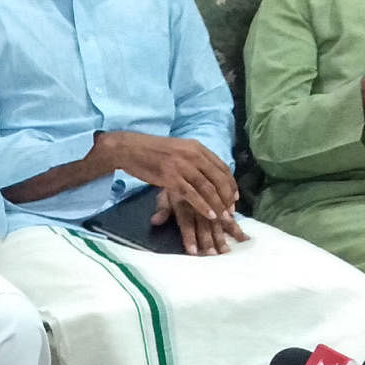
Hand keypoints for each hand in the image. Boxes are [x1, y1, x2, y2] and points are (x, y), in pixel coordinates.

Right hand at [93, 132, 236, 220]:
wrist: (129, 148)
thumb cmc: (152, 151)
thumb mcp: (178, 150)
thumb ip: (193, 160)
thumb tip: (207, 175)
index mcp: (196, 147)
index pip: (221, 166)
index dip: (230, 184)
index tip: (235, 198)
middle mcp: (192, 154)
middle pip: (218, 178)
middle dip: (227, 196)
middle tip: (231, 211)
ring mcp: (182, 165)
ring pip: (207, 187)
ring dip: (218, 204)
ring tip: (224, 217)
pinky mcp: (170, 177)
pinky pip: (192, 194)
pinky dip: (203, 206)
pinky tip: (210, 215)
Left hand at [151, 189, 247, 255]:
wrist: (181, 156)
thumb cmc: (173, 180)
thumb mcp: (164, 193)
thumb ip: (162, 208)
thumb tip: (154, 222)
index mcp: (181, 200)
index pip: (185, 222)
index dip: (189, 237)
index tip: (194, 253)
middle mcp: (196, 197)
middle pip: (205, 221)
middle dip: (211, 239)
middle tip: (218, 254)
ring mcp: (209, 191)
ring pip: (220, 213)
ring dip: (227, 230)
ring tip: (232, 247)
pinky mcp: (219, 185)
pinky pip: (229, 201)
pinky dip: (235, 218)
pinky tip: (240, 228)